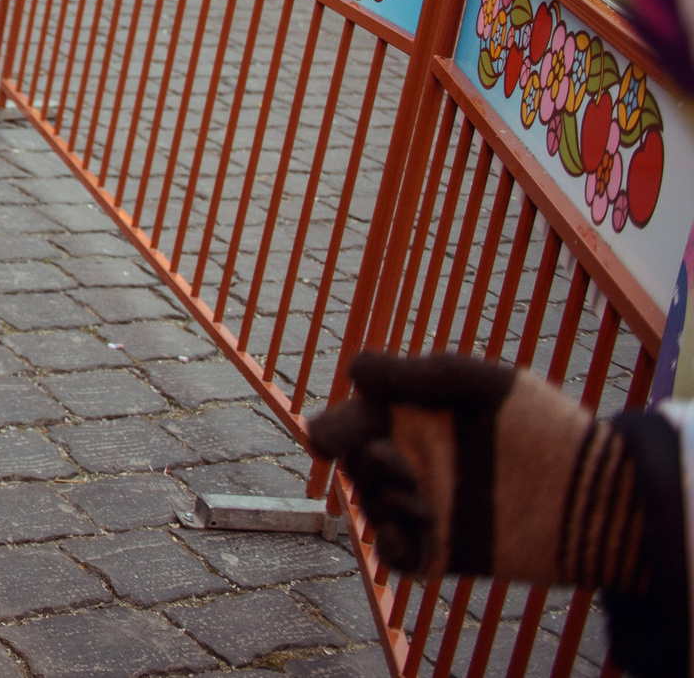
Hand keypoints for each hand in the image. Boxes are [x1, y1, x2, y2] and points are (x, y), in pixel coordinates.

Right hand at [305, 352, 628, 587]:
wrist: (597, 497)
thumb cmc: (544, 427)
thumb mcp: (483, 386)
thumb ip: (418, 376)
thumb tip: (354, 371)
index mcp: (414, 418)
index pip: (350, 422)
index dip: (332, 430)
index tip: (331, 441)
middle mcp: (415, 460)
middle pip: (352, 464)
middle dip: (362, 465)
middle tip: (399, 465)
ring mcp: (428, 507)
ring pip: (370, 508)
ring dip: (384, 504)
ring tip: (426, 505)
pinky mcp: (445, 551)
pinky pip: (397, 558)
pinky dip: (395, 549)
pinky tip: (420, 538)